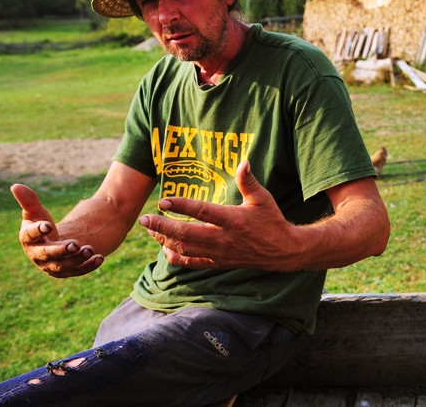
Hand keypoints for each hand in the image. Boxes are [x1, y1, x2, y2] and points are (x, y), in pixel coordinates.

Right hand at [13, 184, 103, 277]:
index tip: (48, 225)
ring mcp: (52, 266)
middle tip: (75, 244)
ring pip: (63, 265)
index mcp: (27, 240)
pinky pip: (78, 271)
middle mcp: (37, 256)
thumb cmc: (42, 223)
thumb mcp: (37, 212)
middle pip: (47, 254)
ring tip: (90, 249)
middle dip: (61, 250)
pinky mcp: (67, 271)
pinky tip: (100, 258)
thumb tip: (15, 186)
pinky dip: (89, 266)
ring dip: (77, 259)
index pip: (30, 236)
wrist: (54, 241)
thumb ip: (29, 201)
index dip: (38, 231)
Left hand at [138, 161, 301, 271]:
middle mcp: (223, 238)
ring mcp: (218, 252)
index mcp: (232, 219)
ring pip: (184, 249)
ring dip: (164, 240)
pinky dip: (176, 257)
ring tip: (150, 230)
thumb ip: (249, 181)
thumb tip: (243, 162)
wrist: (281, 251)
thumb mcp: (263, 198)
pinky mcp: (218, 262)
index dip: (181, 207)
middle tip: (144, 219)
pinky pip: (192, 262)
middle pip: (185, 234)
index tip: (163, 200)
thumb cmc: (271, 220)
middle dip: (161, 226)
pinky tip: (165, 249)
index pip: (202, 212)